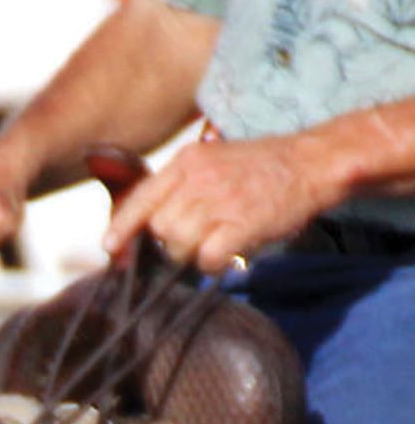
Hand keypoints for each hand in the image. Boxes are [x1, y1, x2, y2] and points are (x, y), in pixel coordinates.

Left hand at [102, 134, 331, 270]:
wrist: (313, 161)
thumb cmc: (259, 169)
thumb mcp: (211, 162)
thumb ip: (177, 189)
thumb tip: (141, 228)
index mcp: (187, 161)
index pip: (141, 198)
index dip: (122, 227)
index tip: (110, 248)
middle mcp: (198, 179)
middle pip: (159, 230)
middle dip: (172, 242)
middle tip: (201, 235)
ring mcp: (220, 201)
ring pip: (180, 247)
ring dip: (195, 253)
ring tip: (219, 237)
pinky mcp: (241, 224)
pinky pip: (207, 258)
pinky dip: (214, 262)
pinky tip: (230, 250)